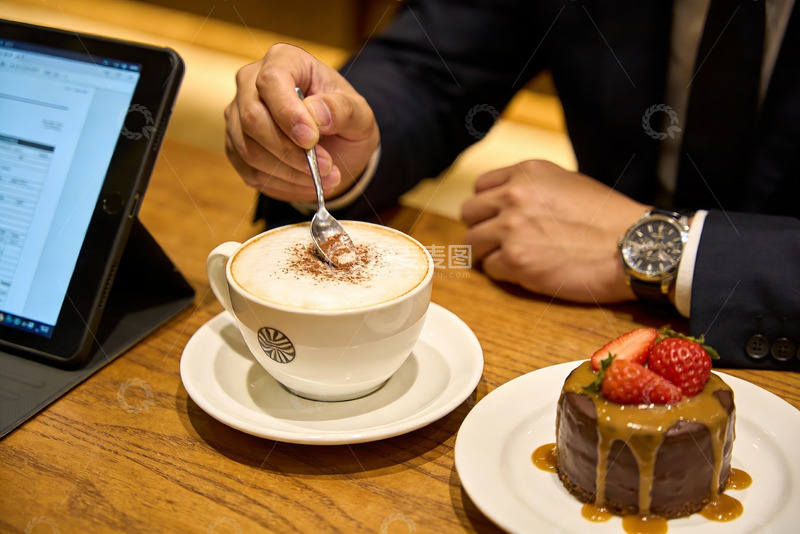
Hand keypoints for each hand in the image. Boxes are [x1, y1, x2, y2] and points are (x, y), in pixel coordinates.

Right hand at [224, 44, 379, 201]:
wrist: (336, 144)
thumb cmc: (345, 119)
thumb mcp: (359, 113)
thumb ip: (343, 110)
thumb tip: (316, 114)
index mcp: (284, 60)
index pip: (271, 81)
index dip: (288, 113)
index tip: (312, 139)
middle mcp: (251, 82)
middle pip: (252, 118)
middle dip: (290, 151)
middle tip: (326, 167)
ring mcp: (238, 115)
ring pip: (249, 149)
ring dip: (290, 172)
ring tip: (324, 178)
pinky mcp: (236, 145)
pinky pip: (250, 171)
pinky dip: (282, 183)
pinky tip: (307, 183)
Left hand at [461, 160, 648, 302]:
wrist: (633, 247)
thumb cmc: (608, 218)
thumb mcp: (567, 183)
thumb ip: (531, 187)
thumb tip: (505, 200)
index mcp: (526, 173)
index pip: (480, 187)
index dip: (487, 206)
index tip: (496, 218)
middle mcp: (513, 196)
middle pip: (468, 214)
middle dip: (481, 228)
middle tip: (498, 242)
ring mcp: (511, 229)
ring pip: (471, 243)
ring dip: (487, 253)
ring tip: (512, 259)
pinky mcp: (516, 261)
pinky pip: (490, 269)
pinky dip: (504, 273)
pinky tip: (526, 272)